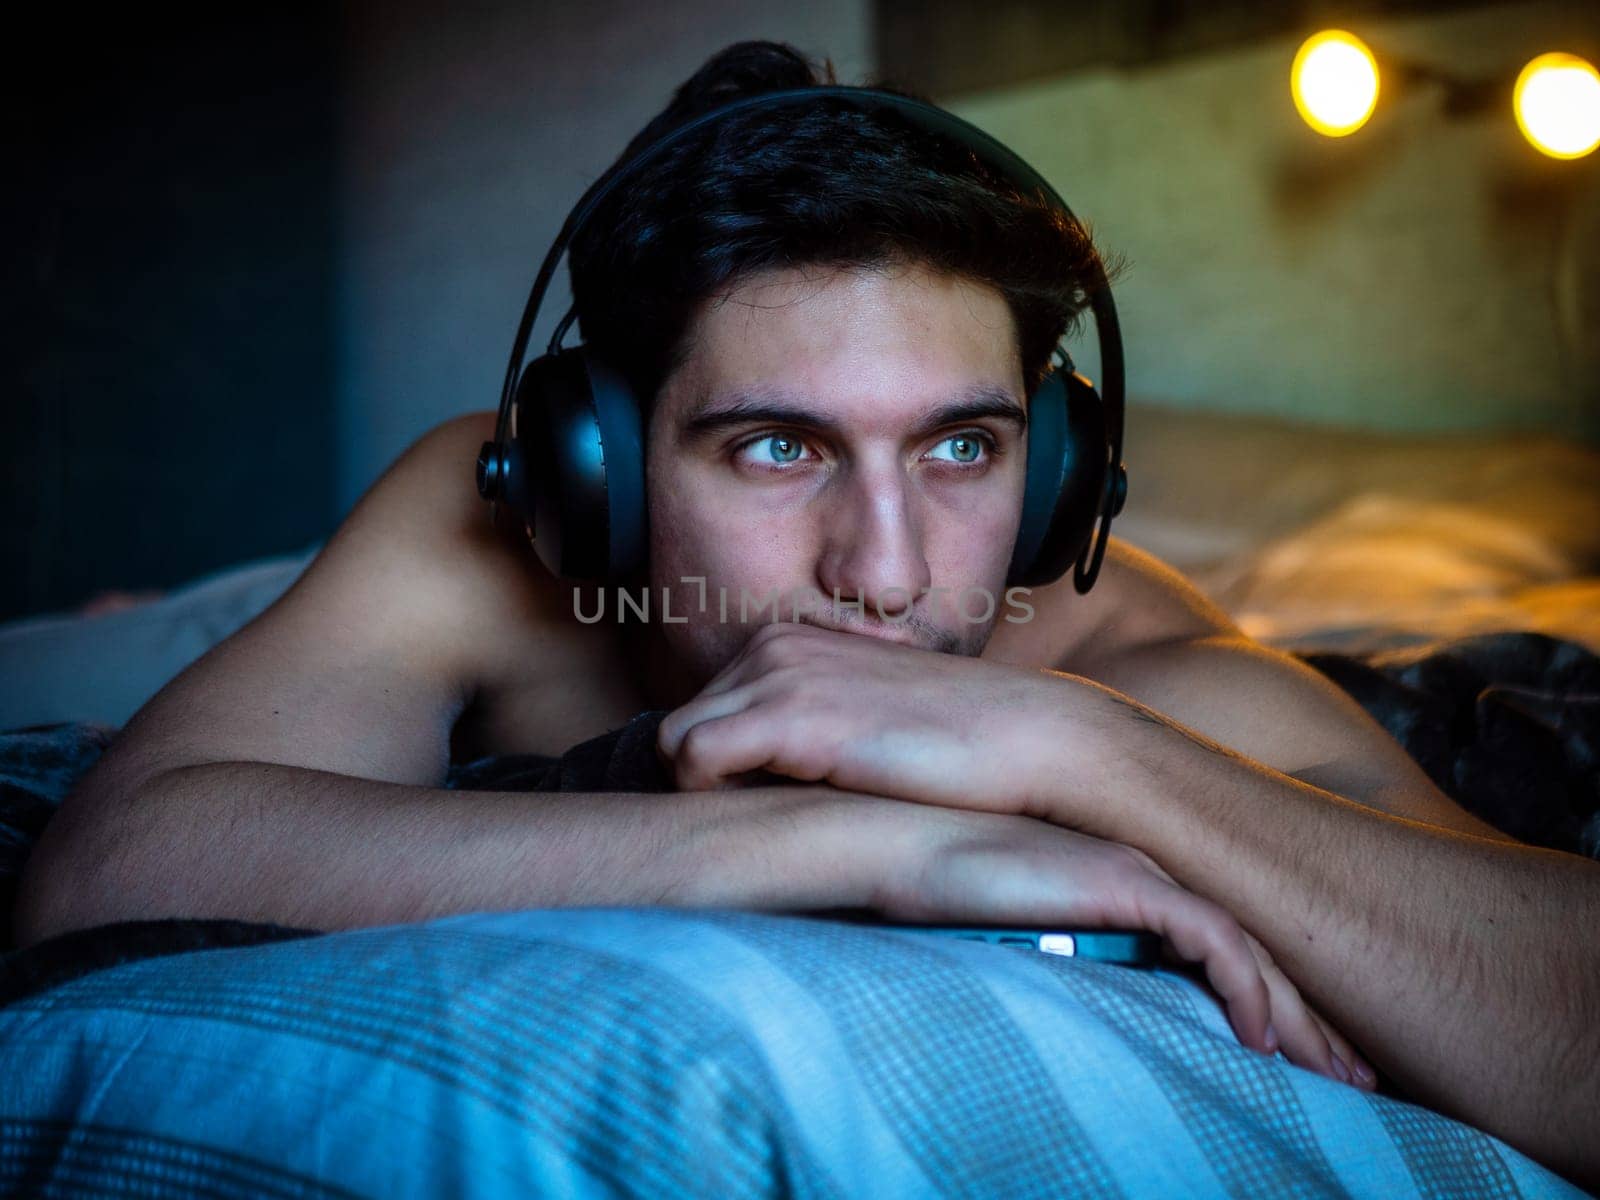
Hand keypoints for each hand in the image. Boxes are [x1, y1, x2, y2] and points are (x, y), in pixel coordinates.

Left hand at [656, 621, 1068, 813]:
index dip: (718, 770)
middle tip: (765, 825)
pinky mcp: (790, 714)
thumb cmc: (956, 748)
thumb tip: (754, 781)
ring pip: (673, 742)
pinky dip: (710, 801)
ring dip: (706, 795)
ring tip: (772, 827)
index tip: (759, 808)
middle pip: (678, 726)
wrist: (1030, 738)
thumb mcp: (863, 721)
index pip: (703, 710)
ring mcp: (779, 674)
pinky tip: (773, 823)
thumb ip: (805, 732)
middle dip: (706, 783)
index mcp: (789, 642)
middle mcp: (774, 645)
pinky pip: (690, 758)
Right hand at [874, 802, 1375, 1089]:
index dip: (1274, 1001)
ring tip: (1340, 1076)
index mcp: (1125, 886)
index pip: (1222, 947)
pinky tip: (1263, 1040)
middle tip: (1362, 1076)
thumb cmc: (944, 895)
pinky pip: (1212, 941)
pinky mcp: (1127, 882)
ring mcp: (1142, 872)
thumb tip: (1088, 1028)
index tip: (1309, 1058)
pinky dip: (1247, 988)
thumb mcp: (1020, 936)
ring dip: (1301, 1014)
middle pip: (1255, 950)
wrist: (902, 847)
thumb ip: (1064, 962)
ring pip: (1250, 950)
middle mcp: (1147, 873)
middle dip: (1315, 1016)